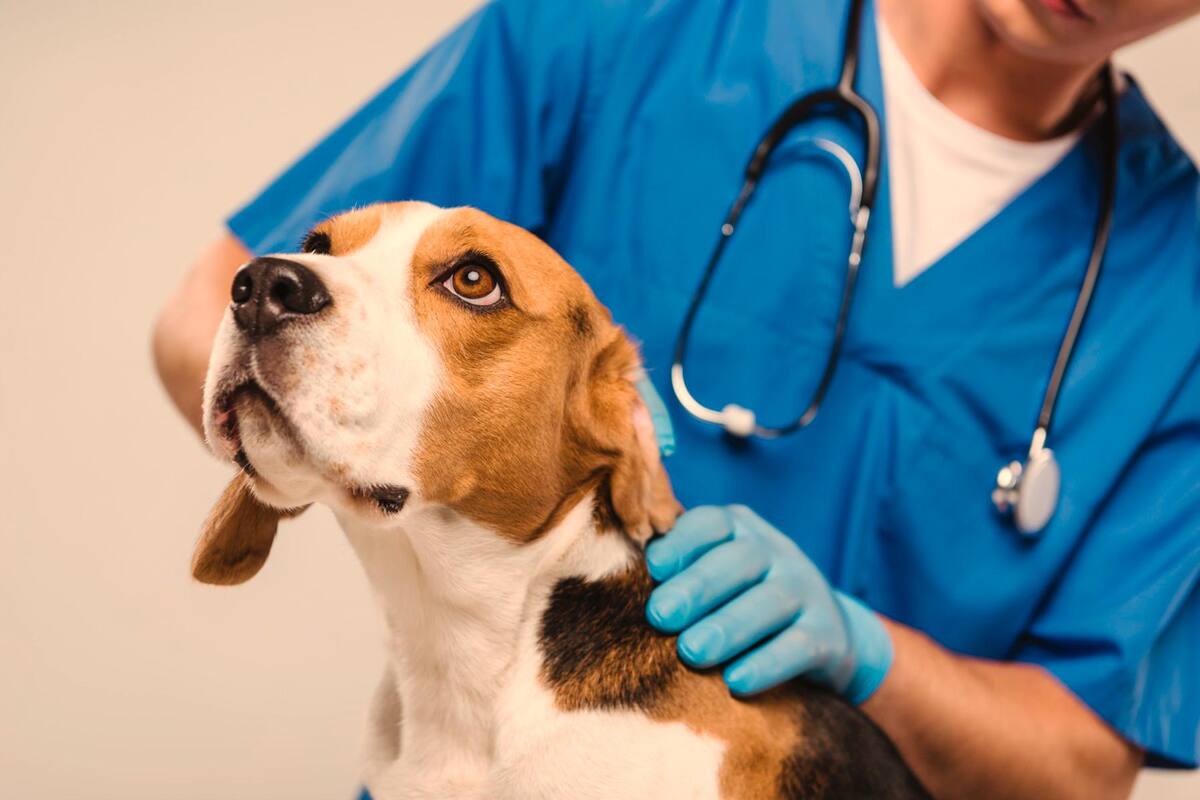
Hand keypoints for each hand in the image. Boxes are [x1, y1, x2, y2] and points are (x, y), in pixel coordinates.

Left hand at [644, 505, 891, 701]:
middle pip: (741, 559)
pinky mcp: (829, 635)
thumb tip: (607, 575)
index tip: (652, 569)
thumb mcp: (715, 574)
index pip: (712, 523)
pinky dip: (767, 663)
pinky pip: (800, 645)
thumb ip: (673, 569)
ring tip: (691, 651)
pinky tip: (736, 682)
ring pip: (771, 601)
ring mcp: (808, 590)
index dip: (682, 542)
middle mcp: (778, 552)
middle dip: (698, 586)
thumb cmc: (740, 601)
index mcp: (741, 530)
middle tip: (659, 616)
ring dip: (729, 625)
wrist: (824, 635)